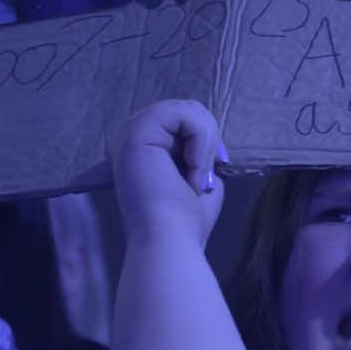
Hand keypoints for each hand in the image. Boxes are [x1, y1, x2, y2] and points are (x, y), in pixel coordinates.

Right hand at [112, 98, 225, 247]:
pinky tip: (192, 165)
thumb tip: (211, 142)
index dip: (208, 139)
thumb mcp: (201, 177)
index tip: (218, 169)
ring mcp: (132, 133)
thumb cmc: (185, 220)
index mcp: (146, 149)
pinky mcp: (136, 133)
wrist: (168, 239)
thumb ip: (200, 154)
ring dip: (205, 141)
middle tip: (206, 175)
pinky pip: (181, 113)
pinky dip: (199, 137)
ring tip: (196, 174)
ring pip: (186, 110)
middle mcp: (135, 137)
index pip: (185, 122)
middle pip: (187, 110)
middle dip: (209, 138)